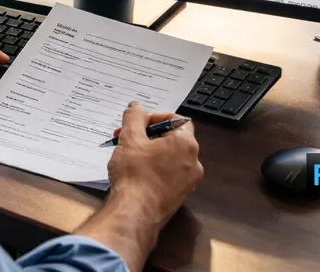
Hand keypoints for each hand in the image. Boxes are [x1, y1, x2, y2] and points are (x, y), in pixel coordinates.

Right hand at [106, 101, 202, 223]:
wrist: (135, 215)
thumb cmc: (134, 174)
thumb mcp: (130, 138)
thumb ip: (134, 117)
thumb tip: (137, 106)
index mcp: (186, 144)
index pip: (176, 119)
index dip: (155, 117)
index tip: (137, 123)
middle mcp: (193, 163)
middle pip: (172, 139)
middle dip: (147, 135)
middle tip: (126, 137)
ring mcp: (188, 183)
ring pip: (169, 158)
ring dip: (149, 151)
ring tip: (126, 154)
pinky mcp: (179, 197)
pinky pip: (168, 175)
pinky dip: (154, 168)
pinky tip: (134, 173)